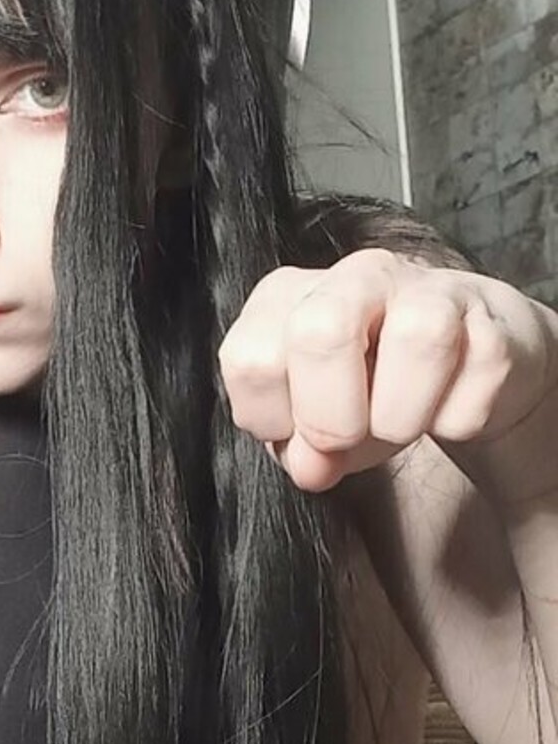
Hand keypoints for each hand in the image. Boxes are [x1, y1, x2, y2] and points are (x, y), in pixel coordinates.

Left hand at [217, 248, 557, 492]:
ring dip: (400, 417)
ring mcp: (432, 291)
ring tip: (401, 423)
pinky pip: (472, 389)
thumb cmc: (379, 386)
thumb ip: (297, 445)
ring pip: (414, 339)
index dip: (268, 418)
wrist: (471, 363)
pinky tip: (449, 409)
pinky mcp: (493, 325)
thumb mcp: (316, 418)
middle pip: (319, 330)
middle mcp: (358, 276)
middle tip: (344, 440)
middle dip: (328, 416)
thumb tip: (311, 467)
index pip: (250, 359)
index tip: (292, 433)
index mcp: (293, 296)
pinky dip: (456, 422)